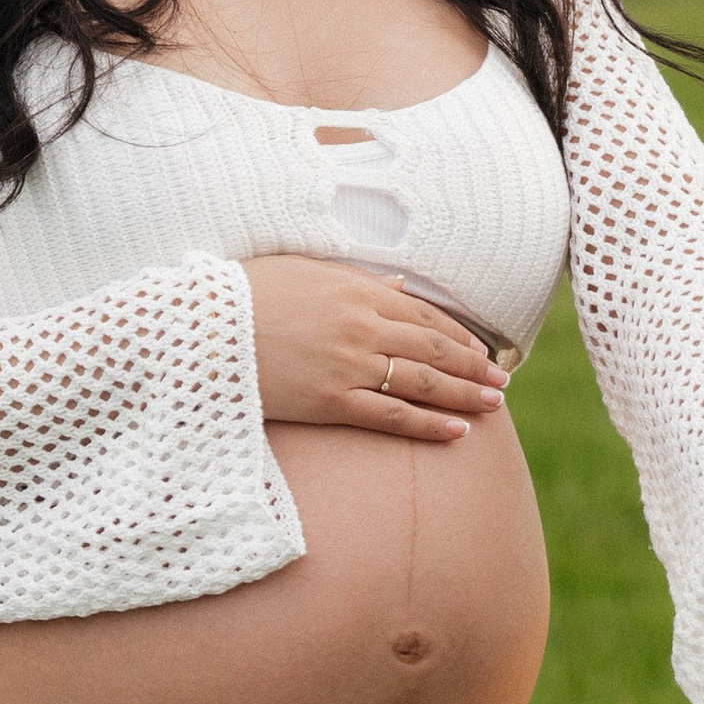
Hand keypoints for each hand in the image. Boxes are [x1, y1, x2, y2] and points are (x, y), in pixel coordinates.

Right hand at [242, 257, 508, 441]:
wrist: (202, 331)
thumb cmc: (244, 294)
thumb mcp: (302, 269)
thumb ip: (355, 278)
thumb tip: (398, 283)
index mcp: (356, 288)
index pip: (422, 313)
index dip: (457, 334)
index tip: (480, 349)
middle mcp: (362, 325)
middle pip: (432, 348)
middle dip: (472, 366)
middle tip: (501, 382)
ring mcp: (349, 364)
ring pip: (421, 381)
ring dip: (462, 394)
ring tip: (492, 405)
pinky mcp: (331, 401)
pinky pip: (391, 416)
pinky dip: (427, 425)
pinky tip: (456, 434)